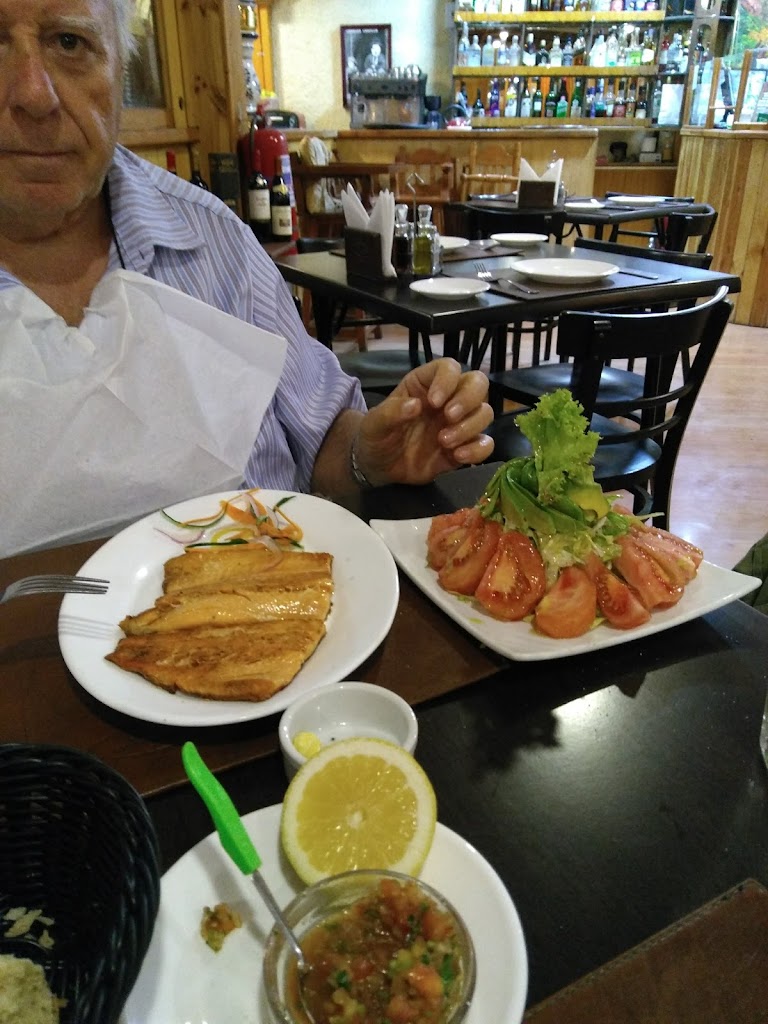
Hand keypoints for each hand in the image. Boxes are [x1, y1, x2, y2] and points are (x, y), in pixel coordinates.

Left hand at [357, 358, 494, 485]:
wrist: (377, 467)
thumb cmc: (376, 435)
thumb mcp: (374, 423)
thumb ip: (391, 412)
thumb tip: (415, 405)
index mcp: (426, 384)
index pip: (449, 368)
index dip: (447, 381)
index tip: (434, 402)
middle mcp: (448, 399)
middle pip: (478, 383)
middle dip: (468, 399)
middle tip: (449, 416)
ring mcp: (458, 424)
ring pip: (485, 413)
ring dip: (469, 426)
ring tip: (443, 442)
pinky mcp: (464, 447)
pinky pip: (485, 444)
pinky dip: (478, 450)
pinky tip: (457, 457)